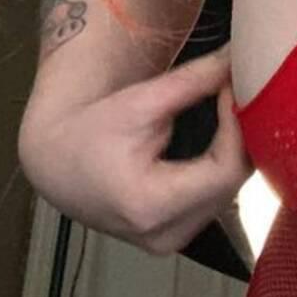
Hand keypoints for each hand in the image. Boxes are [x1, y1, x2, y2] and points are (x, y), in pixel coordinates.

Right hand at [18, 45, 254, 256]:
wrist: (56, 163)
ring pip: (228, 192)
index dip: (238, 127)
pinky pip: (215, 198)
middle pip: (231, 184)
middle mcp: (165, 235)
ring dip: (235, 149)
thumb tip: (238, 55)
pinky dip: (222, 164)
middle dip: (240, 134)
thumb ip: (194, 81)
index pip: (224, 171)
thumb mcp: (141, 101)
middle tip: (235, 91)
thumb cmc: (93, 129)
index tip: (233, 87)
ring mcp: (171, 241)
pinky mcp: (173, 235)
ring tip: (228, 107)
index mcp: (151, 206)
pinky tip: (220, 133)